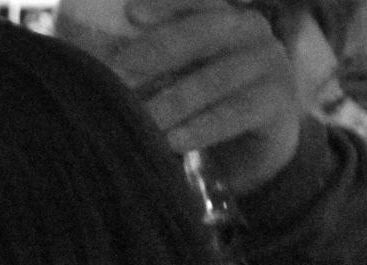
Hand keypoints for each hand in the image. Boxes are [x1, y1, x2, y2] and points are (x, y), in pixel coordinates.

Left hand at [93, 0, 302, 194]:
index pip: (195, 2)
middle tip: (116, 76)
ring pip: (215, 78)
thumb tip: (87, 59)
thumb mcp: (174, 77)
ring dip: (172, 101)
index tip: (129, 12)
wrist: (249, 149)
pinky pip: (236, 112)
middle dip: (157, 53)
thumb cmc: (199, 105)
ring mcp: (271, 63)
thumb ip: (144, 64)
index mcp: (224, 17)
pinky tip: (173, 141)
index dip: (165, 5)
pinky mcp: (279, 102)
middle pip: (204, 32)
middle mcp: (251, 30)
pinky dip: (202, 127)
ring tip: (139, 121)